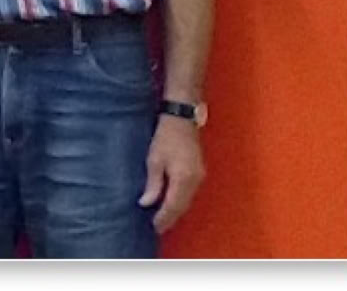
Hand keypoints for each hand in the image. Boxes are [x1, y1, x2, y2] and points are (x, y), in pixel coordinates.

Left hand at [138, 115, 205, 232]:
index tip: (154, 227)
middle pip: (182, 206)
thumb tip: (146, 203)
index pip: (173, 205)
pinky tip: (171, 203)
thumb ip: (153, 184)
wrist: (182, 119)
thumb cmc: (165, 137)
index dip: (164, 218)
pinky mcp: (199, 172)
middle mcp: (195, 180)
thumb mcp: (154, 160)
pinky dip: (180, 201)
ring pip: (187, 200)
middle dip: (170, 218)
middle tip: (158, 228)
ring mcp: (200, 176)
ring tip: (163, 219)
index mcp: (183, 178)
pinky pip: (190, 193)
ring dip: (176, 210)